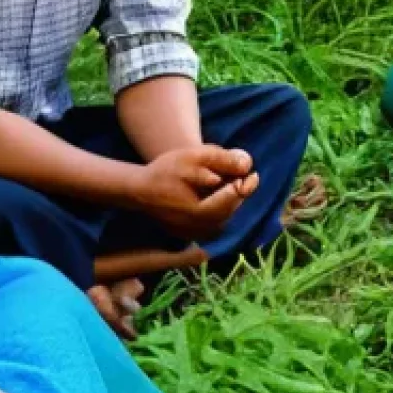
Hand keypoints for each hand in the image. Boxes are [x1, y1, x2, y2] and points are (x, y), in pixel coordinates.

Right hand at [130, 145, 259, 238]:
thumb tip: (246, 166)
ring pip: (222, 219)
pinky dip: (220, 209)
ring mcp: (192, 234)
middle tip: (246, 178)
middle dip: (239, 195)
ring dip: (230, 202)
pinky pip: (212, 224)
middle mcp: (197, 229)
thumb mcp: (193, 157)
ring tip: (231, 184)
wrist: (138, 190)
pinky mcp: (189, 235)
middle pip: (229, 212)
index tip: (253, 175)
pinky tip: (217, 195)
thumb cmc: (165, 171)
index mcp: (197, 212)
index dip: (245, 187)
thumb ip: (221, 160)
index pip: (230, 201)